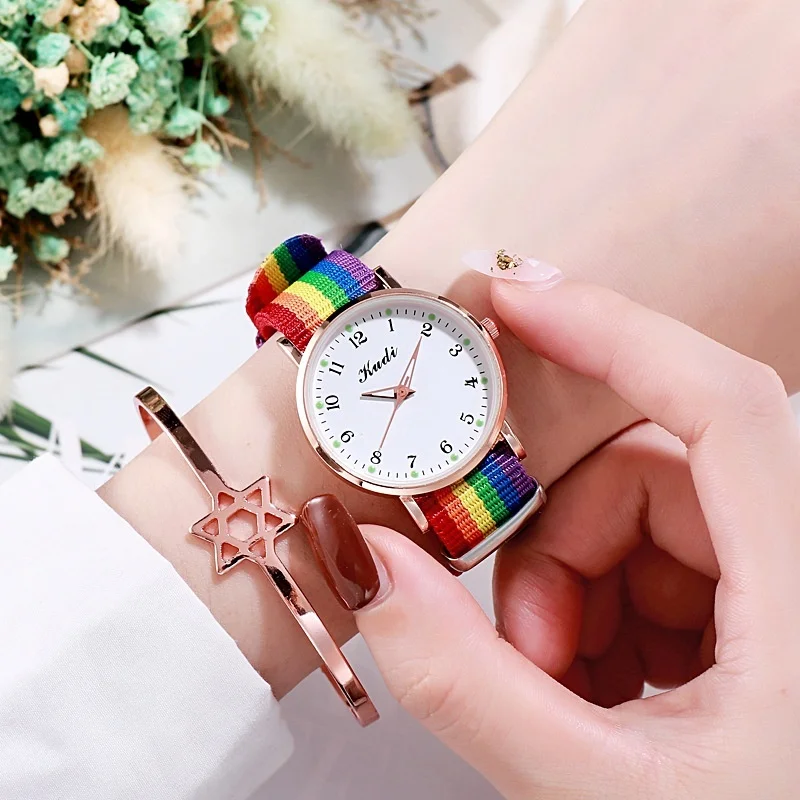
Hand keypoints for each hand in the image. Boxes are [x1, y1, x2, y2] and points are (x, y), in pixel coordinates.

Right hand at [355, 278, 799, 798]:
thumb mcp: (603, 792)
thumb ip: (466, 683)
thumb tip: (371, 567)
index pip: (720, 400)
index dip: (612, 331)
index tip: (516, 301)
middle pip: (649, 472)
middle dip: (560, 551)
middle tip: (534, 652)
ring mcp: (784, 578)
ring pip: (645, 517)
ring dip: (580, 594)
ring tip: (575, 692)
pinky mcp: (763, 602)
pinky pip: (662, 560)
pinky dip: (611, 614)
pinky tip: (612, 691)